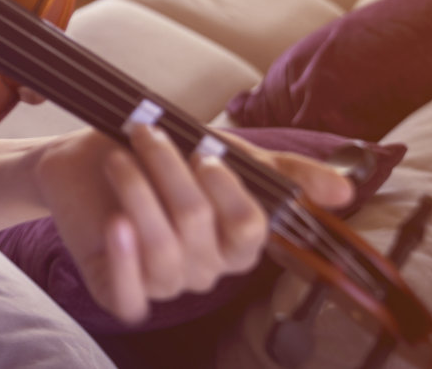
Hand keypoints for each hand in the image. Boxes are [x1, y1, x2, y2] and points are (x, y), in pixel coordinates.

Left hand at [35, 123, 352, 323]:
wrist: (83, 162)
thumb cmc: (160, 157)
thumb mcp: (224, 154)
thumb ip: (284, 173)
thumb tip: (348, 190)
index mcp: (235, 244)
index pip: (249, 228)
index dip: (226, 189)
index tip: (202, 151)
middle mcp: (205, 271)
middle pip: (198, 226)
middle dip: (168, 171)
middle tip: (145, 135)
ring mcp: (162, 285)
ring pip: (162, 251)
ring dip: (137, 194)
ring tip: (117, 159)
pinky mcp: (119, 293)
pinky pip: (130, 297)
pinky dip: (122, 258)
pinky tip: (115, 223)